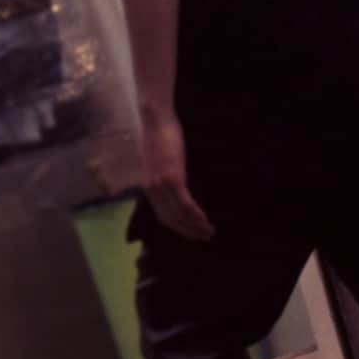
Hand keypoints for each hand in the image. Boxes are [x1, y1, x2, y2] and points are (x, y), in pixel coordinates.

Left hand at [141, 113, 214, 242]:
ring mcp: (162, 185)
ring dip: (195, 226)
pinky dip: (195, 214)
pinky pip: (185, 203)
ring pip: (179, 214)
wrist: (156, 120)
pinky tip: (205, 219)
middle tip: (205, 238)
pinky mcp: (172, 178)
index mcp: (149, 188)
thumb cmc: (161, 137)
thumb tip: (180, 187)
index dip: (178, 228)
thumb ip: (167, 177)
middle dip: (189, 232)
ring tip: (209, 231)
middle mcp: (153, 191)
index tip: (192, 235)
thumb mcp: (162, 161)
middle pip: (171, 220)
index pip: (163, 217)